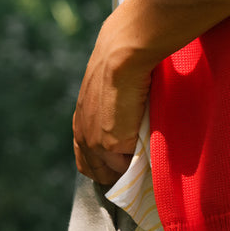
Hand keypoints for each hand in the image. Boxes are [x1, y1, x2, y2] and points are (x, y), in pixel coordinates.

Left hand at [72, 7, 153, 188]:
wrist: (123, 54)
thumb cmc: (124, 58)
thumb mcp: (114, 84)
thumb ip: (118, 100)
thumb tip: (135, 103)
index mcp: (81, 117)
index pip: (86, 153)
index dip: (104, 161)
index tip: (123, 163)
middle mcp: (81, 131)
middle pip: (93, 169)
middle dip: (112, 174)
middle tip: (132, 176)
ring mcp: (93, 141)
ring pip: (107, 172)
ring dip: (124, 175)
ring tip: (141, 174)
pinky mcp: (108, 145)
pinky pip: (123, 169)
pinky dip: (134, 171)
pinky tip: (148, 165)